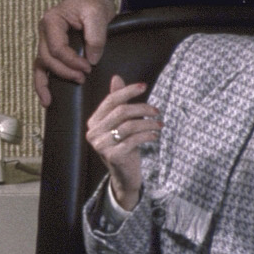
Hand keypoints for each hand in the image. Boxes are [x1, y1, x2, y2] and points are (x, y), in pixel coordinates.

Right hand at [32, 0, 118, 108]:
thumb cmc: (93, 3)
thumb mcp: (97, 15)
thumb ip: (95, 36)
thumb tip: (91, 60)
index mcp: (52, 21)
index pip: (57, 48)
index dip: (72, 61)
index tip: (89, 67)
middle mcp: (44, 31)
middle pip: (47, 58)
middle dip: (64, 72)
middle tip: (82, 79)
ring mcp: (45, 41)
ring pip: (40, 65)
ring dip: (46, 83)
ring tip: (49, 100)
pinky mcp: (51, 48)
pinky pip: (43, 67)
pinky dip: (41, 82)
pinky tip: (45, 98)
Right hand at [84, 76, 159, 204]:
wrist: (124, 175)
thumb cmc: (124, 145)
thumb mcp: (121, 123)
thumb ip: (117, 102)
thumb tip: (116, 77)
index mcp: (94, 122)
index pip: (111, 100)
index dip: (127, 92)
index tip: (144, 86)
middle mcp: (93, 133)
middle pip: (121, 112)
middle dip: (142, 108)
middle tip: (156, 111)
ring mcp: (101, 145)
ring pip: (129, 126)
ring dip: (148, 123)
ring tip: (159, 124)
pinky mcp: (112, 156)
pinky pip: (133, 140)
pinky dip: (147, 135)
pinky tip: (155, 135)